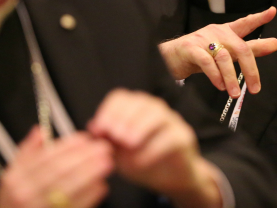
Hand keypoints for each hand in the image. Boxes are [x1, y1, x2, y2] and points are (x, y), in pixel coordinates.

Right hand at [0, 127, 113, 207]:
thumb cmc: (13, 200)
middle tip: (103, 148)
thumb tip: (40, 130)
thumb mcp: (12, 174)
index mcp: (16, 178)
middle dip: (85, 158)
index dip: (67, 146)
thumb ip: (26, 151)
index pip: (45, 157)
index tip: (85, 138)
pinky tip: (101, 186)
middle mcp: (25, 194)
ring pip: (69, 189)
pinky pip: (75, 207)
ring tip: (107, 163)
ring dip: (91, 175)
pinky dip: (90, 196)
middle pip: (60, 172)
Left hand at [87, 89, 222, 207]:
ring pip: (157, 114)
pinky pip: (170, 138)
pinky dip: (153, 149)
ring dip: (140, 127)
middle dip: (124, 118)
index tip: (99, 130)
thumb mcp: (119, 152)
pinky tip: (141, 162)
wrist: (171, 178)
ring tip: (128, 144)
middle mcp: (154, 109)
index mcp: (135, 108)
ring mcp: (172, 121)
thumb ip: (107, 140)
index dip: (108, 111)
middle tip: (115, 136)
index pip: (120, 98)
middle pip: (139, 102)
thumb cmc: (142, 160)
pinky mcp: (184, 138)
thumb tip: (92, 126)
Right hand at [158, 7, 276, 96]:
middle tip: (255, 88)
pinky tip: (220, 86)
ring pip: (224, 57)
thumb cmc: (201, 54)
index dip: (259, 18)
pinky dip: (215, 75)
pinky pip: (206, 62)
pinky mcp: (190, 49)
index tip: (273, 12)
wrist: (170, 57)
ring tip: (235, 94)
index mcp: (226, 31)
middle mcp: (216, 32)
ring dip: (231, 77)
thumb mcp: (227, 51)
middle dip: (250, 69)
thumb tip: (276, 44)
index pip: (245, 23)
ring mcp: (202, 40)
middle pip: (240, 47)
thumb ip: (250, 48)